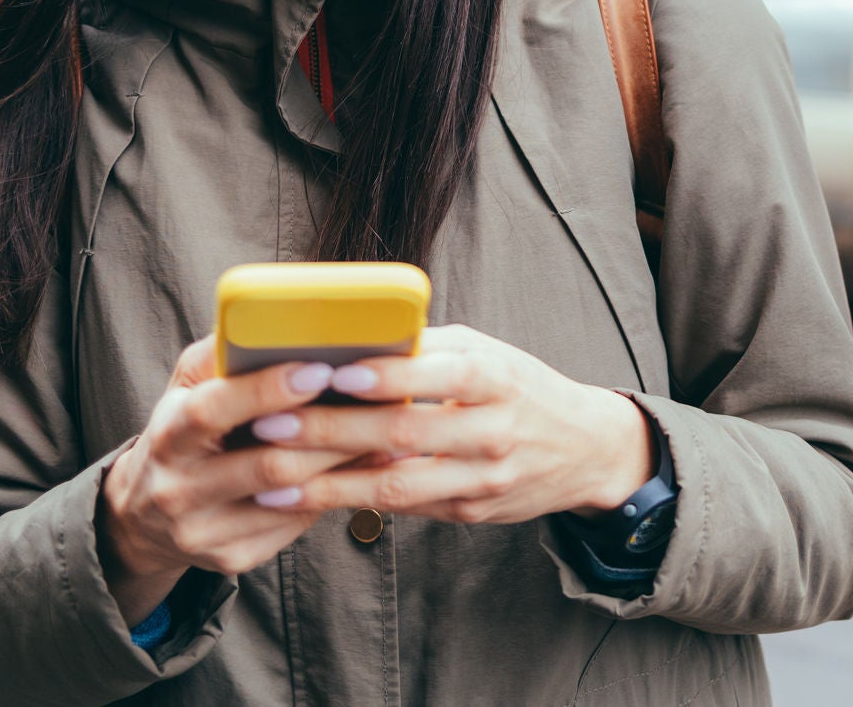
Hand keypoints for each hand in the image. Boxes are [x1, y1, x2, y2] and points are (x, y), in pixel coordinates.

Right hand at [96, 336, 372, 624]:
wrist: (146, 515)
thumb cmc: (182, 431)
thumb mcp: (186, 388)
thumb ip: (222, 356)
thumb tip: (276, 323)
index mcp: (167, 435)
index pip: (213, 410)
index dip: (267, 389)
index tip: (320, 367)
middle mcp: (178, 489)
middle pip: (265, 463)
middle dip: (326, 431)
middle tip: (375, 403)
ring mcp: (204, 531)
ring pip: (290, 497)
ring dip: (340, 464)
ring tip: (380, 432)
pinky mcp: (232, 558)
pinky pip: (294, 526)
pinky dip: (331, 493)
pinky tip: (360, 470)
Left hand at [242, 324, 654, 526]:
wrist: (583, 448)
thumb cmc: (516, 386)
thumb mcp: (486, 353)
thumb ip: (426, 350)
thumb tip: (349, 339)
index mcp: (498, 378)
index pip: (443, 374)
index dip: (390, 376)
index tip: (335, 372)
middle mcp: (494, 431)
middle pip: (406, 433)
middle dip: (331, 431)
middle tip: (269, 424)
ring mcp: (483, 479)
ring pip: (398, 486)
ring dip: (328, 485)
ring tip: (271, 479)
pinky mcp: (470, 513)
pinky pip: (406, 508)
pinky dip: (355, 501)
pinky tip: (308, 496)